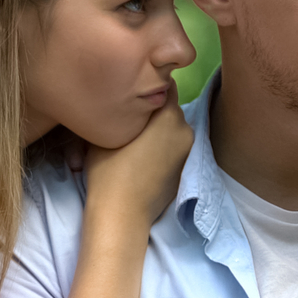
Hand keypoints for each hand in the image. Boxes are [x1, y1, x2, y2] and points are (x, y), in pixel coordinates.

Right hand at [83, 89, 193, 226]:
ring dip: (160, 131)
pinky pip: (174, 148)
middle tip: (132, 120)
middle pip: (170, 109)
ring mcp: (188, 150)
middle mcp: (184, 128)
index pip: (167, 85)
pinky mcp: (186, 168)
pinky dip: (164, 148)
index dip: (150, 87)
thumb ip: (125, 108)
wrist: (121, 212)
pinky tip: (146, 159)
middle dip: (155, 111)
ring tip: (138, 142)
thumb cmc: (108, 168)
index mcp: (168, 114)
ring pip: (173, 129)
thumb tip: (129, 99)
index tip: (135, 95)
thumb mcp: (108, 129)